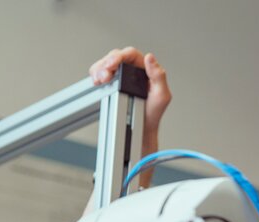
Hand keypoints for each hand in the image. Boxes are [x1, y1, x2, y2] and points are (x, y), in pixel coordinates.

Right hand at [88, 47, 170, 186]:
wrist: (141, 129)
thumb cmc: (152, 114)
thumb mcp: (162, 96)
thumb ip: (159, 76)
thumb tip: (150, 58)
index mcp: (146, 70)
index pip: (131, 54)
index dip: (120, 56)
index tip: (112, 64)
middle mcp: (134, 71)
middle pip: (115, 56)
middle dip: (106, 63)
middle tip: (104, 76)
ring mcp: (122, 77)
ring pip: (105, 64)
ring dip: (99, 69)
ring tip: (100, 80)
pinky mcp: (112, 84)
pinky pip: (99, 74)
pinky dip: (96, 75)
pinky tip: (97, 82)